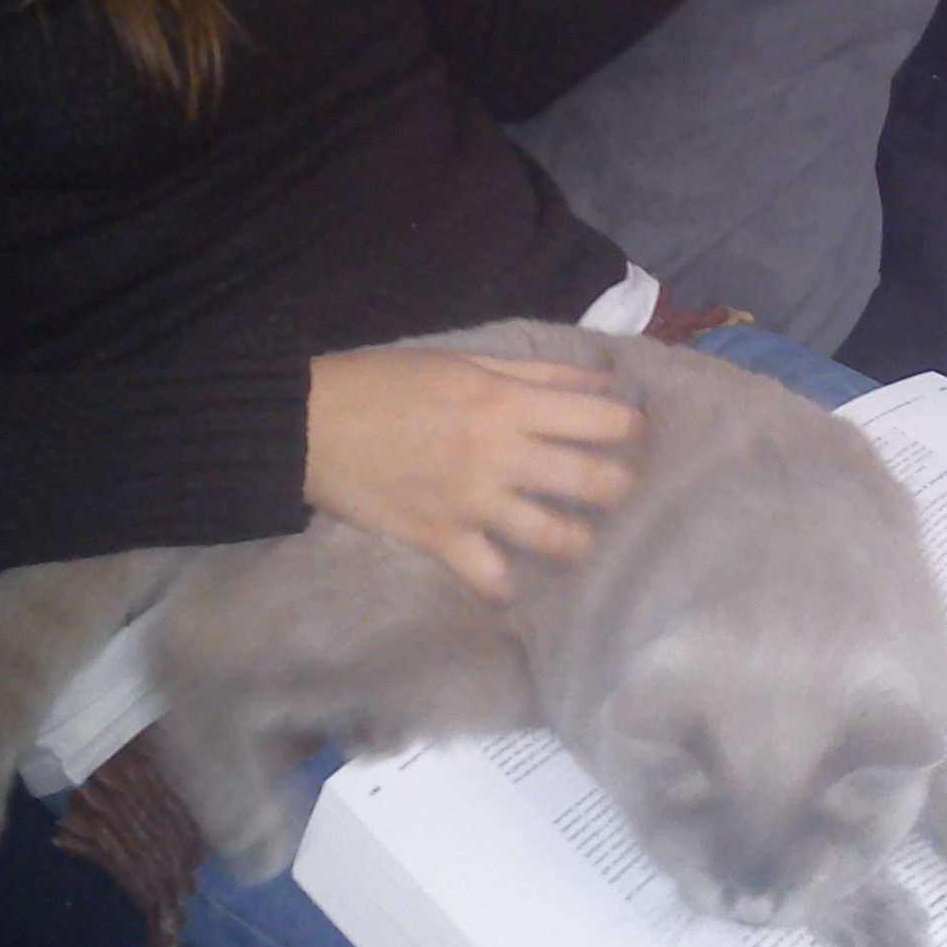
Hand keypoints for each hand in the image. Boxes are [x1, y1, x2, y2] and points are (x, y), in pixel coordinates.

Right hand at [303, 348, 643, 600]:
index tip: (637, 433)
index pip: (596, 418)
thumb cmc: (386, 382)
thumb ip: (536, 374)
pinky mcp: (441, 537)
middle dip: (620, 486)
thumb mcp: (465, 362)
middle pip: (589, 479)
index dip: (628, 427)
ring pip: (552, 534)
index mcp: (507, 402)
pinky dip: (505, 584)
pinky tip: (512, 582)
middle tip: (623, 490)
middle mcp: (500, 453)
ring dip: (578, 539)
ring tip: (583, 539)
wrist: (310, 423)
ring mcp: (472, 501)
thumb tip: (600, 378)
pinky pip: (488, 575)